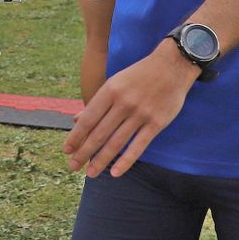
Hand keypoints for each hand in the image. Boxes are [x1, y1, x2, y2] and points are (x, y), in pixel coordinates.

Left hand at [63, 41, 197, 176]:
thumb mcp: (115, 82)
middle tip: (72, 167)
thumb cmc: (139, 75)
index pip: (88, 119)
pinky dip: (125, 161)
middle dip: (84, 152)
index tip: (66, 150)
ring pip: (116, 142)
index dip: (75, 137)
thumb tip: (76, 120)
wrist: (172, 65)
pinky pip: (138, 146)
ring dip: (101, 160)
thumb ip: (97, 102)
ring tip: (91, 174)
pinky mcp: (156, 123)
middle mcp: (123, 103)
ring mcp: (140, 113)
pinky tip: (115, 173)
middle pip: (99, 133)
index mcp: (110, 90)